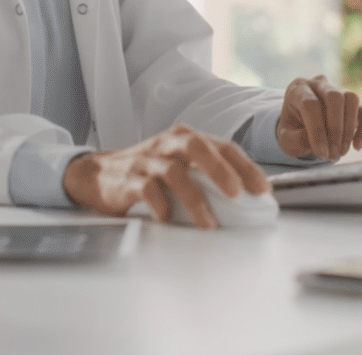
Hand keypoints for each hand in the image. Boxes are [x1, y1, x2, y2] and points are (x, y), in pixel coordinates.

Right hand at [61, 124, 268, 229]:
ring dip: (194, 198)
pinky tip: (169, 220)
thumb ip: (207, 177)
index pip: (222, 146)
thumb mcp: (180, 167)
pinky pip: (147, 190)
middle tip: (237, 194)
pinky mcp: (128, 180)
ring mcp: (147, 161)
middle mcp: (168, 145)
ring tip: (208, 222)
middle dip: (221, 170)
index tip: (262, 189)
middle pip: (198, 148)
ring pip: (174, 172)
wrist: (98, 175)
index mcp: (186, 139)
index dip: (245, 166)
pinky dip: (161, 206)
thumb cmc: (148, 172)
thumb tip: (246, 201)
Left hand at [276, 75, 361, 160]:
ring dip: (349, 128)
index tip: (321, 153)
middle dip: (335, 129)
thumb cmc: (293, 131)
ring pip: (351, 99)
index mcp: (297, 90)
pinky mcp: (353, 102)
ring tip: (341, 151)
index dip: (317, 130)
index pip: (310, 104)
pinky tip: (357, 146)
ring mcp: (338, 89)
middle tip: (333, 154)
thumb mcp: (285, 138)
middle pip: (334, 97)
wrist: (301, 126)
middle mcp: (318, 84)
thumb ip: (296, 140)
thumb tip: (318, 142)